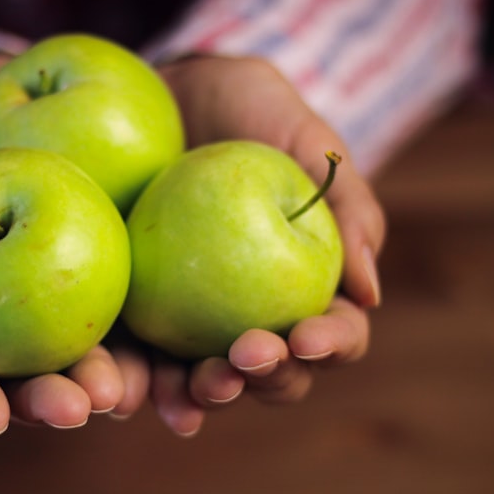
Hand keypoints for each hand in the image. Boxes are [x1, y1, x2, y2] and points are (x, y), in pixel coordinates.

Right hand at [0, 53, 147, 435]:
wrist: (46, 78)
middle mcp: (22, 315)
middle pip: (30, 380)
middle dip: (49, 402)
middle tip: (75, 407)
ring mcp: (84, 299)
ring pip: (99, 363)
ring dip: (115, 389)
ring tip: (131, 392)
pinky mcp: (140, 277)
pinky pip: (162, 323)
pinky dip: (177, 354)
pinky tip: (199, 367)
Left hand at [138, 54, 386, 435]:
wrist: (164, 96)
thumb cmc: (248, 111)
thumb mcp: (303, 139)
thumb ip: (348, 205)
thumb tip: (370, 293)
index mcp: (308, 288)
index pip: (333, 334)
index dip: (329, 344)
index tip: (306, 334)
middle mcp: (253, 318)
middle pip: (272, 375)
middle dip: (266, 377)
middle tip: (247, 355)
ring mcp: (193, 324)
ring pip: (205, 382)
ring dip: (202, 396)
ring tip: (192, 389)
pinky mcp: (137, 316)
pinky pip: (136, 361)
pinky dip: (133, 383)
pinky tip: (123, 394)